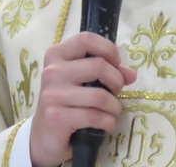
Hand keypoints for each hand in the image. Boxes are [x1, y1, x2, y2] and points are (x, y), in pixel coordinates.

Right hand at [28, 32, 136, 166]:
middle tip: (116, 92)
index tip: (115, 64)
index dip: (108, 49)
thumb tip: (131, 74)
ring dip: (114, 107)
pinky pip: (95, 117)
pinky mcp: (56, 117)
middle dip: (116, 81)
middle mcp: (52, 71)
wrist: (44, 136)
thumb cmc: (66, 103)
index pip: (86, 39)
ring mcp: (52, 95)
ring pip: (100, 96)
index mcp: (56, 55)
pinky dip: (108, 122)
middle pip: (98, 66)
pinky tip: (106, 124)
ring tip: (112, 111)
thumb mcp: (81, 82)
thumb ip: (105, 72)